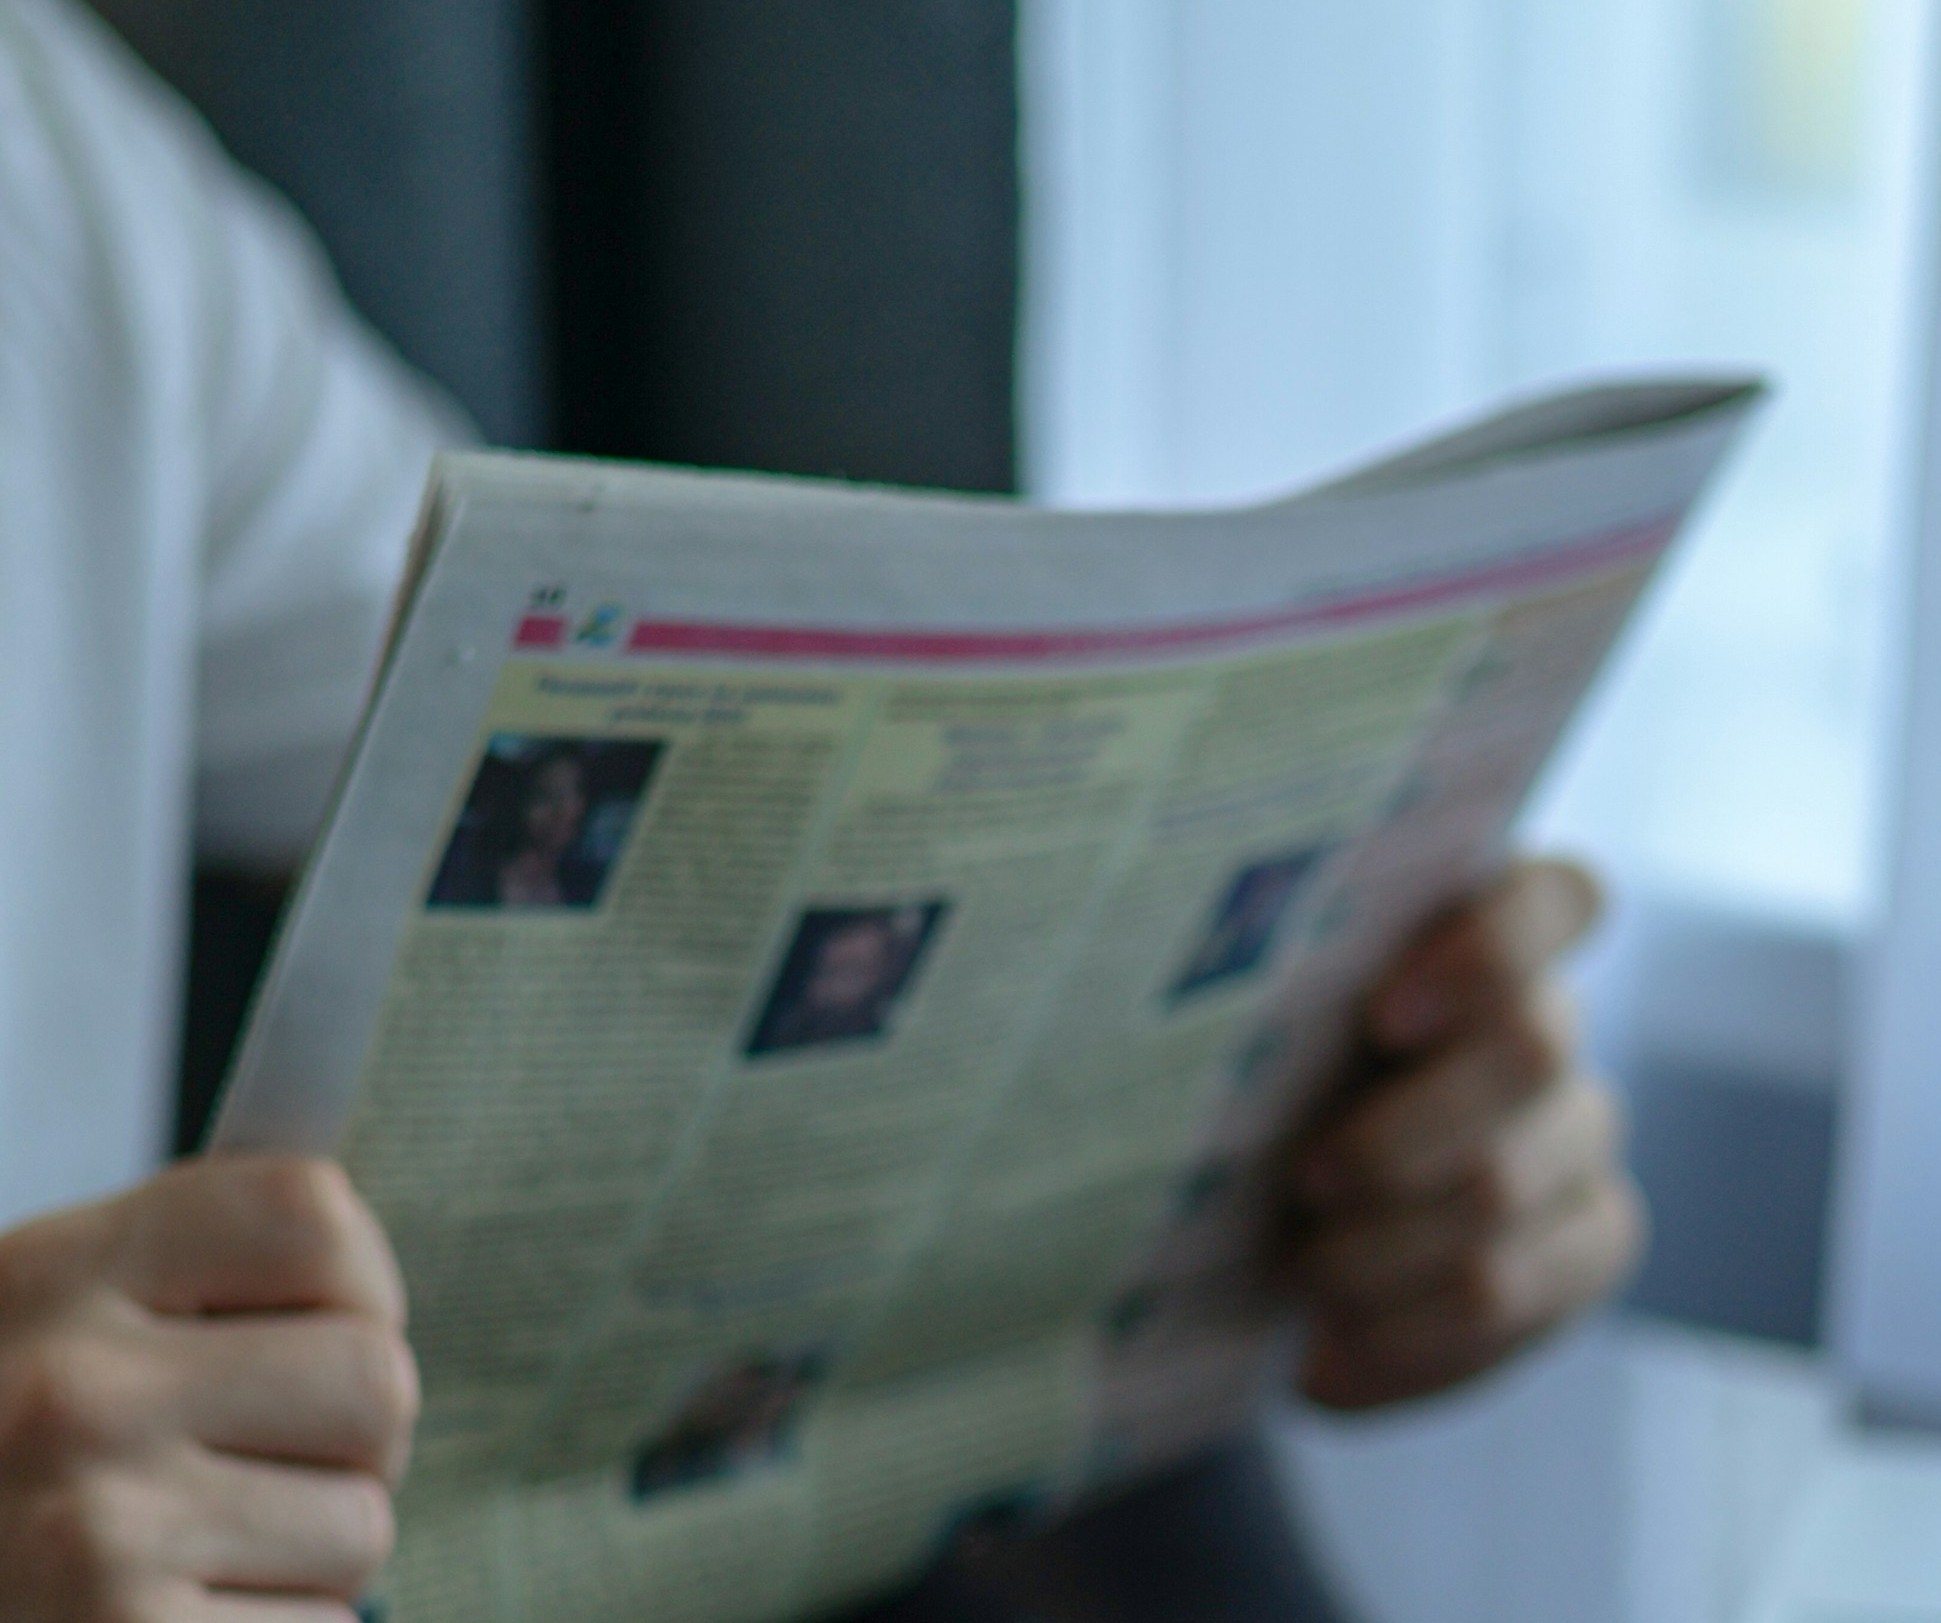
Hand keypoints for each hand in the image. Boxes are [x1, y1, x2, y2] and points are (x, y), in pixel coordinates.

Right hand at [0, 1156, 417, 1619]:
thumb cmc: (24, 1442)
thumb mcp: (68, 1315)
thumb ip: (210, 1265)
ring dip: (316, 1549)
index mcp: (61, 1276)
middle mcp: (74, 1395)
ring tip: (213, 1546)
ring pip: (362, 1525)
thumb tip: (372, 1271)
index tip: (318, 1326)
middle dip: (357, 1437)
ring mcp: (96, 1534)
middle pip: (375, 1380)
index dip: (358, 1280)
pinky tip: (193, 1609)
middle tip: (271, 1461)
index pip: (311, 1219)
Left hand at [1280, 859, 1644, 1409]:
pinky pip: (1525, 1300)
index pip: (1552, 900)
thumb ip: (1264, 980)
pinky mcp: (1586, 1242)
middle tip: (1305, 1178)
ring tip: (1296, 1274)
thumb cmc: (1239, 1076)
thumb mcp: (1239, 1018)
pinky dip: (1410, 1340)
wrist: (1246, 1216)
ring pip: (1511, 1186)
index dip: (1487, 954)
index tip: (1382, 1017)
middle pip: (1530, 1052)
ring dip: (1386, 1244)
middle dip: (1403, 1131)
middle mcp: (1544, 1023)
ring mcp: (1578, 1134)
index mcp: (1472, 929)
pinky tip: (1326, 1360)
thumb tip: (1198, 965)